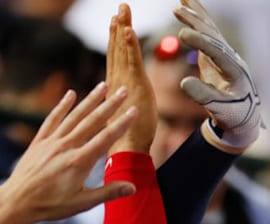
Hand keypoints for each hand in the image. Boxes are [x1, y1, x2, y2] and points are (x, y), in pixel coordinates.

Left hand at [0, 84, 137, 223]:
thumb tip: (133, 187)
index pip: (106, 137)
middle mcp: (66, 147)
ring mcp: (52, 142)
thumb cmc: (50, 205)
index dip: (122, 123)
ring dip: (90, 99)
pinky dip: (62, 106)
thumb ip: (108, 193)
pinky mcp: (40, 142)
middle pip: (92, 121)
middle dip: (110, 104)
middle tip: (123, 90)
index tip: (133, 110)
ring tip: (102, 86)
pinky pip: (52, 120)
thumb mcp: (82, 203)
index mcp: (80, 161)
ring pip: (74, 116)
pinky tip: (71, 94)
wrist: (16, 202)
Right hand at [106, 3, 156, 154]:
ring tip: (122, 11)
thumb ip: (129, 100)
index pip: (116, 55)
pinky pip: (131, 60)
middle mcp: (117, 78)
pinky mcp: (134, 84)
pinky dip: (130, 44)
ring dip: (123, 29)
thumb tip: (131, 97)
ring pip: (122, 49)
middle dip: (119, 27)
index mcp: (116, 83)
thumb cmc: (130, 132)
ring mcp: (125, 80)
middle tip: (120, 8)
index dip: (116, 37)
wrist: (127, 145)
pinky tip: (128, 29)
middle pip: (117, 47)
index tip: (116, 21)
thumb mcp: (131, 110)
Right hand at [173, 0, 261, 152]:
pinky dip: (199, 20)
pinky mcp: (219, 55)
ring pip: (212, 32)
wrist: (244, 117)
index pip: (218, 54)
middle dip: (196, 23)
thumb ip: (204, 96)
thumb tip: (184, 82)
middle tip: (178, 11)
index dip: (201, 42)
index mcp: (236, 73)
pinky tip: (188, 6)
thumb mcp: (219, 110)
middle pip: (214, 37)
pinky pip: (208, 34)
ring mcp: (227, 56)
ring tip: (182, 1)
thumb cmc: (233, 116)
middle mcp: (233, 60)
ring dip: (197, 16)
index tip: (184, 34)